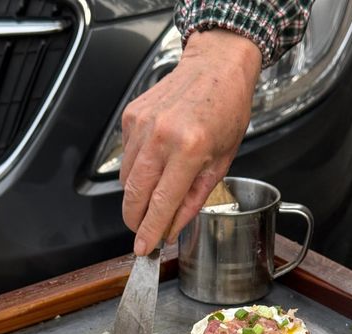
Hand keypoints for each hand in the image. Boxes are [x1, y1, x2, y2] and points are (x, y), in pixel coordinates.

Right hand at [120, 29, 261, 254]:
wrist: (216, 65)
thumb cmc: (226, 110)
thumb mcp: (221, 163)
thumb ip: (193, 200)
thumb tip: (171, 228)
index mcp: (190, 149)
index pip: (161, 203)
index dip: (149, 231)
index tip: (143, 249)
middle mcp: (162, 135)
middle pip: (134, 194)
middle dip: (135, 220)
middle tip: (141, 232)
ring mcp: (143, 124)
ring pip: (126, 179)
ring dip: (136, 196)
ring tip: (154, 194)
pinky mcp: (131, 116)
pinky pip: (126, 156)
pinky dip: (136, 169)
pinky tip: (154, 163)